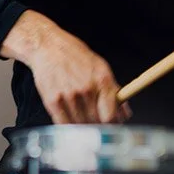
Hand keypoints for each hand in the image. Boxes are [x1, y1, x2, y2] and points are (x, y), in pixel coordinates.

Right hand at [0, 11, 130, 124]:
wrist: (48, 47)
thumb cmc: (74, 56)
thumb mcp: (100, 67)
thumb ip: (113, 91)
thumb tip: (124, 113)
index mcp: (102, 80)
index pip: (111, 116)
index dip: (113, 125)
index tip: (112, 126)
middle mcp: (86, 89)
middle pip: (96, 123)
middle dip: (99, 126)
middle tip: (97, 122)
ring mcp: (69, 96)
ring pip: (81, 126)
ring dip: (83, 127)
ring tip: (82, 117)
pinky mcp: (53, 101)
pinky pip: (64, 124)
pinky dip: (69, 125)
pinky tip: (70, 118)